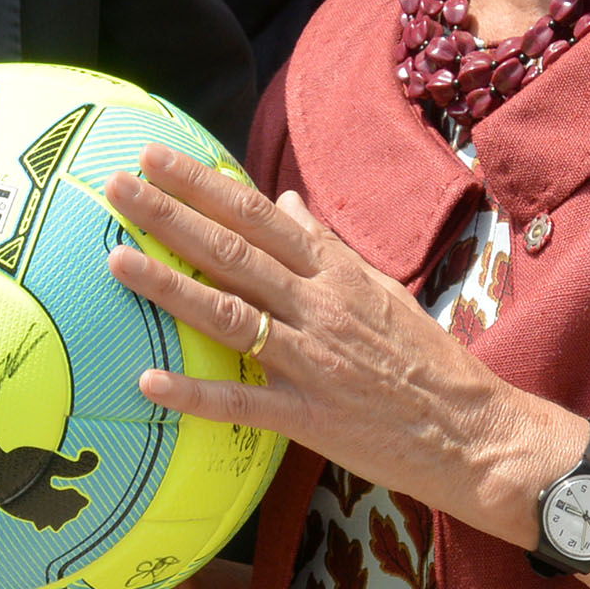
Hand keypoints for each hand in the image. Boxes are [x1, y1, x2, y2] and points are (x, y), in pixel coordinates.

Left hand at [99, 144, 581, 545]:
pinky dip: (196, 393)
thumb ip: (324, 247)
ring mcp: (313, 360)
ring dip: (170, 287)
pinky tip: (150, 382)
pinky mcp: (311, 417)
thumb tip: (283, 203)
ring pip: (230, 315)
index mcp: (334, 272)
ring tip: (117, 262)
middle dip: (170, 216)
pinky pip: (244, 402)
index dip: (202, 185)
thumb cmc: (422, 358)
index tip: (155, 158)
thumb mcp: (378, 288)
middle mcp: (319, 305)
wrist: (472, 429)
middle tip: (117, 187)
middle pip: (233, 252)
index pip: (256, 216)